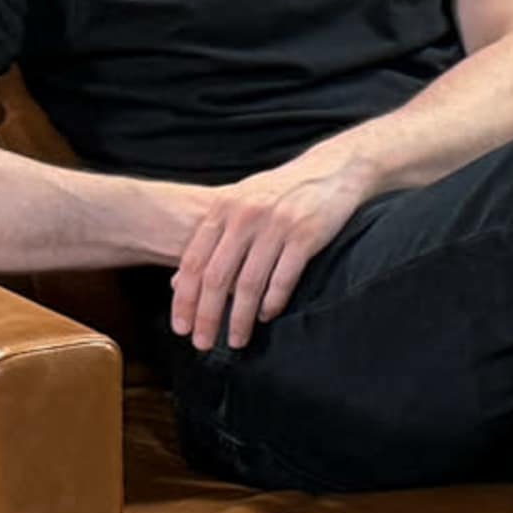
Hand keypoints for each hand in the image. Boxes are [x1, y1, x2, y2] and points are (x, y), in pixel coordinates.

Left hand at [169, 145, 380, 351]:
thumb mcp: (241, 205)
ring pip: (249, 284)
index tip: (180, 327)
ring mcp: (277, 225)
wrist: (334, 169)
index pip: (194, 262)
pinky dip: (273, 302)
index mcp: (224, 209)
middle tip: (202, 343)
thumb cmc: (282, 192)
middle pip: (217, 277)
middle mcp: (246, 216)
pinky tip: (267, 316)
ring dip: (240, 318)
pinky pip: (283, 278)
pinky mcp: (306, 234)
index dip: (184, 299)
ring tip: (236, 340)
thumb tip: (178, 282)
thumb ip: (212, 239)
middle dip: (206, 316)